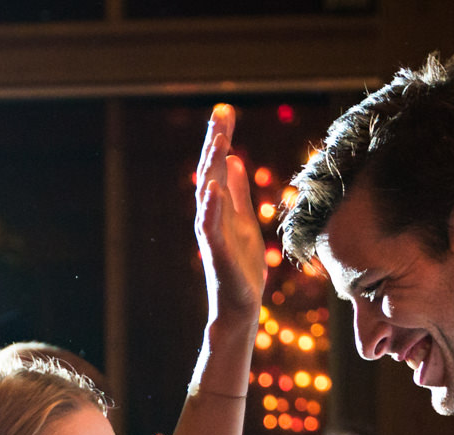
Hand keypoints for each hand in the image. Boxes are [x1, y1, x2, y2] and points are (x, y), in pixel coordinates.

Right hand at [194, 104, 265, 324]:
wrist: (239, 307)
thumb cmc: (242, 268)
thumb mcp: (245, 222)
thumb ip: (238, 193)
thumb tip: (234, 160)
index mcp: (221, 208)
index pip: (218, 166)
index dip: (220, 137)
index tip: (225, 109)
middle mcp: (212, 217)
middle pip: (210, 173)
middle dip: (215, 143)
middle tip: (220, 111)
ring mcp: (213, 236)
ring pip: (208, 196)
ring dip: (211, 169)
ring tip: (218, 142)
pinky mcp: (217, 256)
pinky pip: (211, 229)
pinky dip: (211, 209)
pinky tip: (213, 189)